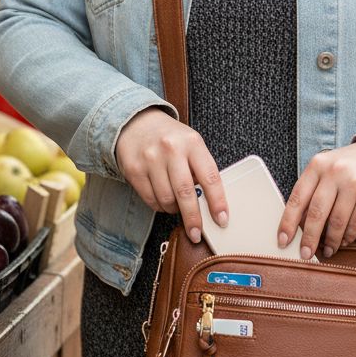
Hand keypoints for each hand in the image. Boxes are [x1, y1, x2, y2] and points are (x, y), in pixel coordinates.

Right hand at [115, 108, 228, 244]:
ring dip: (174, 210)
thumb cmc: (170, 138)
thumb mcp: (191, 144)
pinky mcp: (134, 170)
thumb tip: (210, 203)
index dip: (218, 202)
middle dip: (193, 218)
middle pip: (185, 193)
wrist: (136, 123)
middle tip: (196, 233)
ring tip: (177, 206)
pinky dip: (159, 206)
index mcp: (192, 143)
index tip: (222, 219)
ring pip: (166, 199)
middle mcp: (171, 149)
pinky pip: (150, 199)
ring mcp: (150, 159)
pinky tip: (163, 200)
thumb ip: (200, 168)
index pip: (210, 177)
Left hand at [277, 141, 355, 261]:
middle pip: (316, 212)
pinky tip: (344, 242)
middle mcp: (334, 172)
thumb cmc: (348, 168)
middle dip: (309, 238)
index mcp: (317, 165)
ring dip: (330, 241)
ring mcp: (354, 183)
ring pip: (337, 221)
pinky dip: (348, 236)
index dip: (287, 222)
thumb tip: (297, 226)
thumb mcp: (326, 170)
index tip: (283, 241)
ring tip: (327, 251)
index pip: (297, 198)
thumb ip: (312, 191)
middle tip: (305, 255)